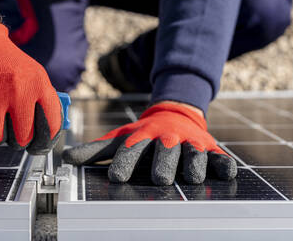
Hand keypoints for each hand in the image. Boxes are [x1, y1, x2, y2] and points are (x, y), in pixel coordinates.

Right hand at [0, 20, 61, 153]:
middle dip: (17, 140)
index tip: (39, 145)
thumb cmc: (3, 60)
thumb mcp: (32, 72)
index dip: (46, 140)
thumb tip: (49, 131)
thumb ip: (42, 99)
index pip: (51, 123)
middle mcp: (17, 90)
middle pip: (22, 137)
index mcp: (37, 82)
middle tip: (12, 134)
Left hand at [63, 102, 235, 184]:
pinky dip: (223, 164)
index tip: (117, 177)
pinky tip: (227, 171)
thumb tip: (65, 159)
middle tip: (159, 179)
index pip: (132, 149)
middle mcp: (167, 139)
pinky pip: (219, 157)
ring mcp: (190, 144)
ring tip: (191, 177)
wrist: (174, 113)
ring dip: (193, 164)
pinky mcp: (211, 149)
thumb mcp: (120, 137)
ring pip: (193, 154)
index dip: (125, 162)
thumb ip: (95, 149)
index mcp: (143, 137)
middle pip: (165, 152)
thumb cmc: (142, 134)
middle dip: (163, 164)